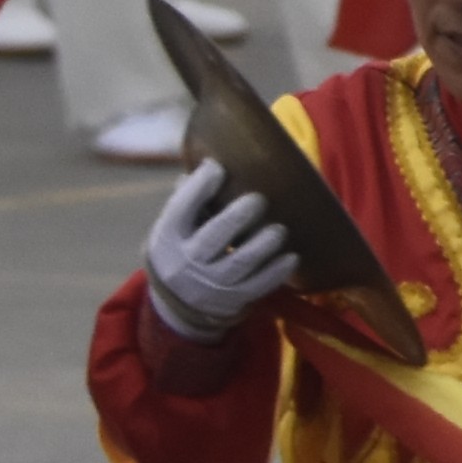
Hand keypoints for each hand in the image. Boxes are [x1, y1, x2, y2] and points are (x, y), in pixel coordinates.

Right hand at [140, 155, 298, 344]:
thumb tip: (211, 160)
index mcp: (169, 236)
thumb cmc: (182, 246)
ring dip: (262, 245)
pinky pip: (258, 286)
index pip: (180, 209)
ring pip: (239, 263)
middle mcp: (187, 261)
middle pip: (213, 238)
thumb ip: (189, 198)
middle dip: (236, 218)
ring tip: (280, 229)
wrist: (178, 302)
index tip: (217, 168)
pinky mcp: (233, 299)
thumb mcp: (173, 226)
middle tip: (259, 199)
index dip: (198, 188)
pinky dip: (276, 272)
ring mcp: (210, 283)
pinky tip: (292, 257)